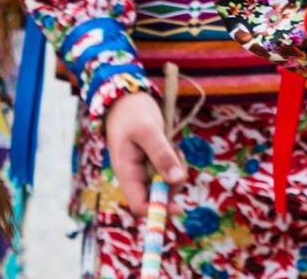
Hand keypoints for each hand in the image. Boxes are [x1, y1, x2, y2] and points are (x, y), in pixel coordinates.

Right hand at [104, 92, 186, 214]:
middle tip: (178, 159)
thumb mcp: (149, 131)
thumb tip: (177, 181)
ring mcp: (143, 170)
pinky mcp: (151, 163)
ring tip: (174, 148)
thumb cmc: (133, 112)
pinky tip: (173, 147)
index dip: (159, 210)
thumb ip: (162, 155)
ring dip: (176, 171)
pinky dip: (175, 163)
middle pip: (157, 197)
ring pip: (165, 184)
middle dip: (173, 185)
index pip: (139, 206)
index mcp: (126, 172)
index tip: (180, 206)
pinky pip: (167, 172)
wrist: (126, 97)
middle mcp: (133, 175)